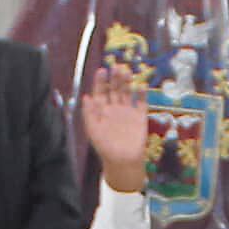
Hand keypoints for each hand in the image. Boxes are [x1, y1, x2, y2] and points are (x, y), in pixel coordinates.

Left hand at [78, 65, 147, 188]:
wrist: (123, 161)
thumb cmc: (105, 147)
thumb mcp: (93, 130)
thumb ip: (89, 113)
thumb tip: (86, 96)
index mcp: (102, 110)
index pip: (101, 91)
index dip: (101, 81)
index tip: (102, 71)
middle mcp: (115, 108)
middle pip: (115, 88)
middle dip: (115, 78)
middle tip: (117, 67)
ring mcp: (128, 111)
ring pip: (127, 92)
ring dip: (127, 82)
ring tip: (127, 71)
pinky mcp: (140, 117)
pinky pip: (142, 102)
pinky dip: (142, 94)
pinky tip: (141, 86)